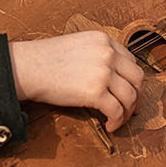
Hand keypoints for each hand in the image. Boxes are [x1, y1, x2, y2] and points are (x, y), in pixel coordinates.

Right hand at [8, 31, 146, 130]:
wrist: (27, 67)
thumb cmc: (45, 60)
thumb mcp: (78, 46)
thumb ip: (97, 55)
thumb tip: (111, 77)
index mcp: (104, 40)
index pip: (130, 60)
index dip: (132, 78)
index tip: (131, 89)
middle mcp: (108, 53)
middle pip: (137, 78)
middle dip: (138, 96)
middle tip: (133, 108)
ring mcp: (103, 72)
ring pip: (130, 96)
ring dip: (127, 112)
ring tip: (119, 120)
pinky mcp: (95, 91)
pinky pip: (116, 110)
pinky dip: (117, 121)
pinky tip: (109, 126)